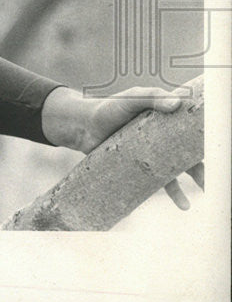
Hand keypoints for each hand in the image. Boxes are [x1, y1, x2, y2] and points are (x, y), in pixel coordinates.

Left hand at [42, 85, 203, 208]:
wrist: (83, 126)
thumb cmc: (108, 108)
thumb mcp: (131, 98)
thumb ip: (151, 98)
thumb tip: (176, 103)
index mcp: (166, 117)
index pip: (191, 124)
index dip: (207, 133)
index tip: (221, 143)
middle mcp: (164, 135)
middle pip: (191, 149)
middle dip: (206, 160)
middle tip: (218, 173)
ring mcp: (154, 151)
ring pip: (180, 167)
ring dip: (195, 178)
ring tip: (205, 190)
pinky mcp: (143, 165)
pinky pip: (162, 181)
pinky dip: (174, 192)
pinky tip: (183, 203)